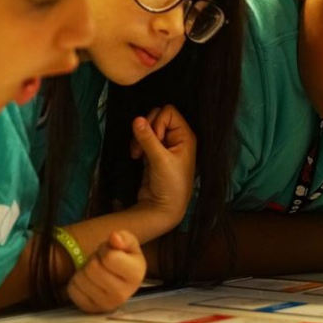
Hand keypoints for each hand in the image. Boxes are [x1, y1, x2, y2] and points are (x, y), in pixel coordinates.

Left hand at [67, 231, 145, 313]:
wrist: (119, 280)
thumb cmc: (124, 259)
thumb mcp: (129, 245)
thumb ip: (124, 238)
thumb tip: (114, 237)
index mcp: (136, 275)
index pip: (110, 257)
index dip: (105, 249)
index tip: (109, 252)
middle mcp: (123, 294)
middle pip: (93, 268)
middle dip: (94, 260)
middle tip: (101, 262)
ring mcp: (106, 305)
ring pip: (81, 278)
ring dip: (84, 270)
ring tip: (95, 271)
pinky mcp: (90, 309)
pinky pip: (72, 289)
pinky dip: (76, 282)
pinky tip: (88, 282)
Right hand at [130, 105, 196, 226]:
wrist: (163, 209)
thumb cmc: (170, 185)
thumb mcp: (160, 160)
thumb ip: (148, 138)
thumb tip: (136, 119)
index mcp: (185, 136)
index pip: (169, 112)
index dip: (158, 122)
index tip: (156, 139)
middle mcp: (177, 138)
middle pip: (157, 116)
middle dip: (146, 129)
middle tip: (143, 146)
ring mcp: (165, 146)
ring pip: (148, 127)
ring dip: (139, 137)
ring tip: (137, 153)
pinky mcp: (154, 153)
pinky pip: (143, 138)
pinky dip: (137, 144)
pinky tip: (136, 156)